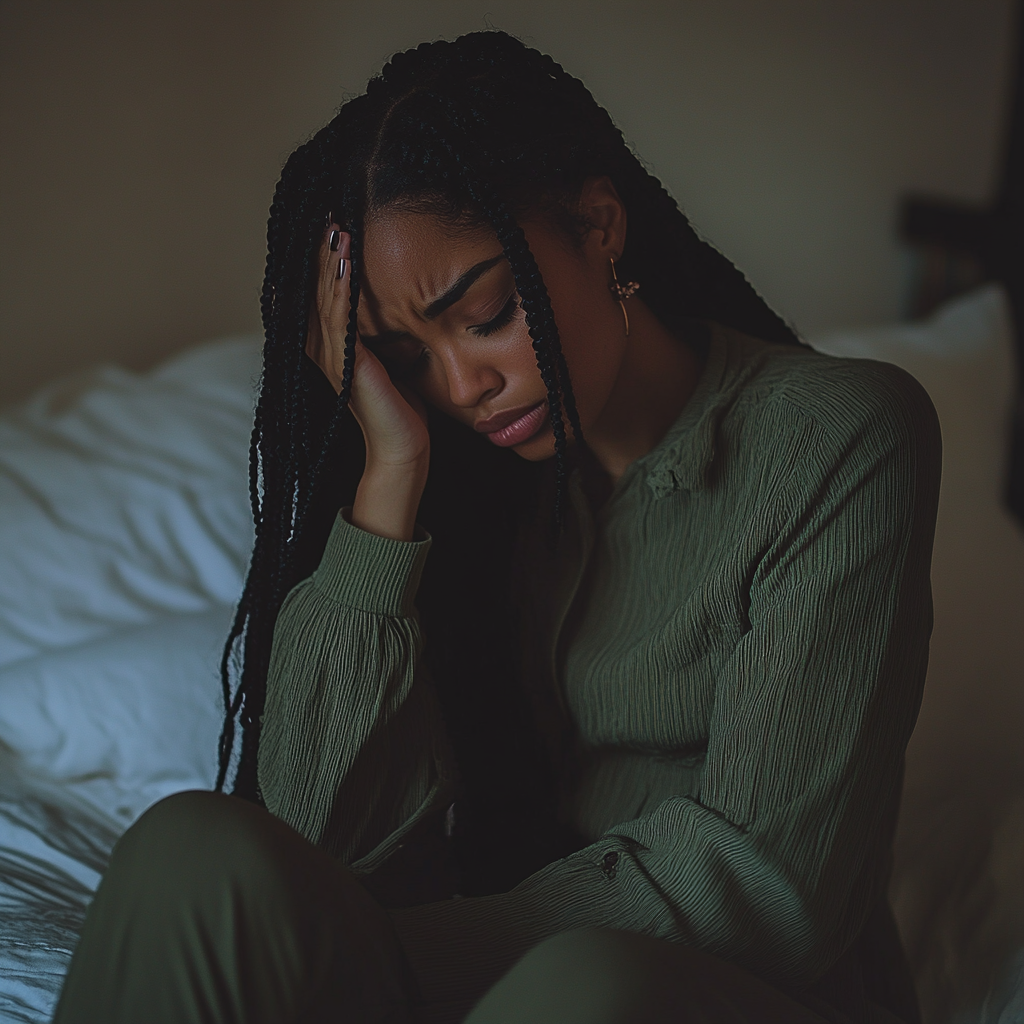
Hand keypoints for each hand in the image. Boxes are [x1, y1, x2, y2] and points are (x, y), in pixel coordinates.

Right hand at [307, 226, 429, 471]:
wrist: (403, 450)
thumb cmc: (402, 409)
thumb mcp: (391, 360)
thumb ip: (380, 333)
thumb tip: (391, 305)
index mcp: (330, 348)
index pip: (320, 295)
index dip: (322, 260)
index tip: (329, 224)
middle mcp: (323, 351)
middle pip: (316, 290)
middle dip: (322, 250)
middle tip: (327, 211)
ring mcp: (331, 360)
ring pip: (325, 299)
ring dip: (329, 261)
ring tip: (335, 225)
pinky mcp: (348, 368)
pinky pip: (340, 319)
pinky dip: (342, 288)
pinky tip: (346, 261)